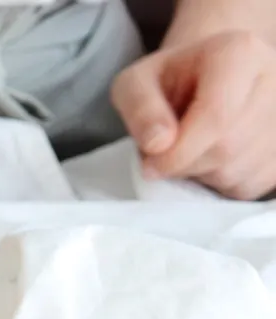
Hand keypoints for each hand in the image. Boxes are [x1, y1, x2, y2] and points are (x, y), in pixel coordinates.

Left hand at [111, 31, 275, 200]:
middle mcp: (275, 79)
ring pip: (239, 171)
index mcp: (239, 52)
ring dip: (201, 175)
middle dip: (185, 163)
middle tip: (166, 153)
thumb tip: (157, 145)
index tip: (151, 164)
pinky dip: (220, 184)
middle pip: (227, 147)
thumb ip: (139, 108)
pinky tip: (211, 158)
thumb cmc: (168, 80)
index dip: (179, 151)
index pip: (217, 114)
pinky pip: (249, 185)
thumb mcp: (136, 83)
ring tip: (190, 148)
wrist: (206, 77)